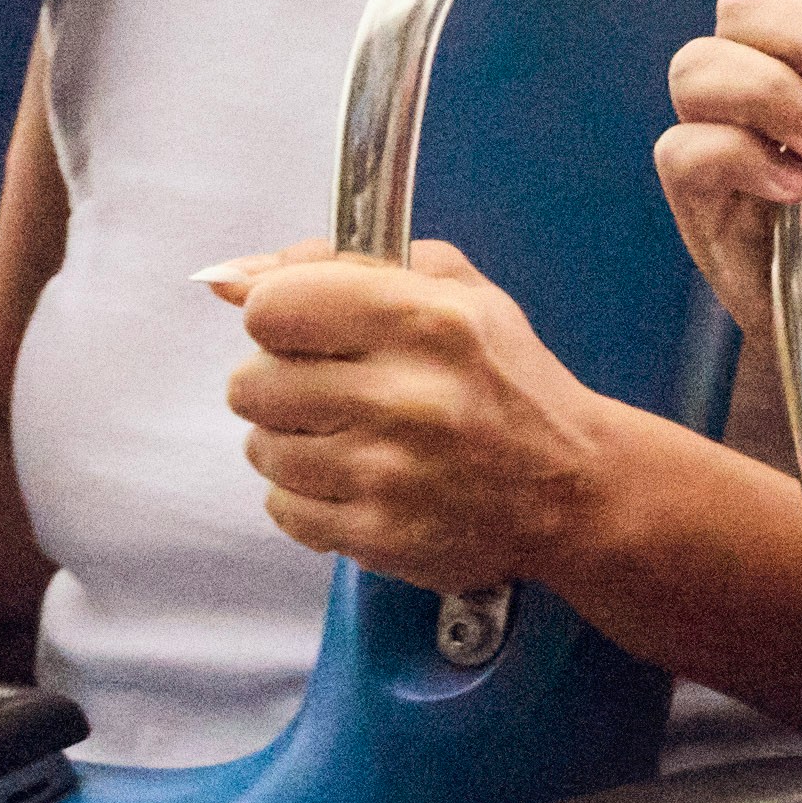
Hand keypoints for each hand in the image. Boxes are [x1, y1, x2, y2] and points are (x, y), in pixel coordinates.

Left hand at [208, 239, 615, 591]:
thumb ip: (342, 267)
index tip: (310, 331)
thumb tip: (226, 279)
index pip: (271, 306)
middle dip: (281, 384)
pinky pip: (283, 509)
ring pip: (260, 448)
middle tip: (333, 391)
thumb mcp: (455, 293)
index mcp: (424, 319)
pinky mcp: (377, 535)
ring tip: (351, 439)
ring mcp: (387, 474)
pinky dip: (309, 497)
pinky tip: (358, 482)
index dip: (281, 317)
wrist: (574, 489)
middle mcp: (403, 396)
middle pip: (250, 383)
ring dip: (293, 442)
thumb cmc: (511, 383)